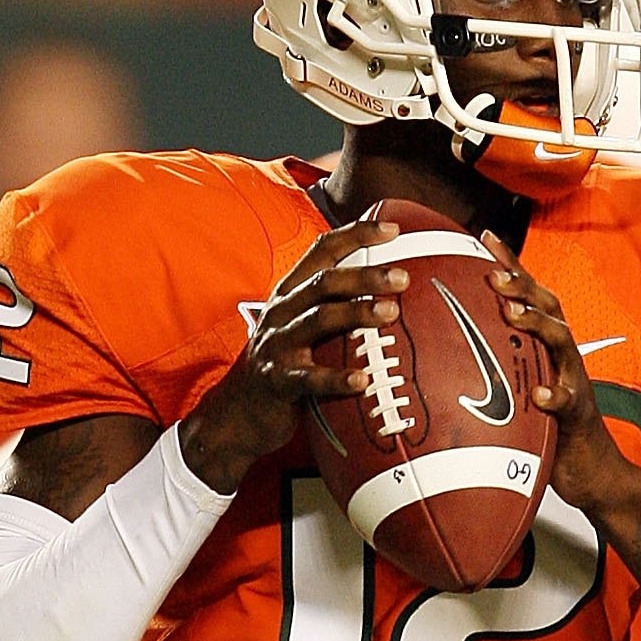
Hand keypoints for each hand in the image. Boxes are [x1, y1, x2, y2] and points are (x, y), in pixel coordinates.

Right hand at [181, 219, 406, 492]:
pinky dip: (336, 379)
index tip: (393, 228)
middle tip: (402, 276)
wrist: (238, 411)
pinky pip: (308, 379)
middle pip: (325, 281)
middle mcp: (282, 312)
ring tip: (390, 311)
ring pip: (318, 319)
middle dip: (365, 274)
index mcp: (291, 293)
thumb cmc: (283, 365)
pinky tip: (362, 380)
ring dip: (356, 312)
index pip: (323, 251)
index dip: (357, 234)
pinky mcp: (277, 381)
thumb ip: (333, 306)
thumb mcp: (302, 326)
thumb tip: (390, 293)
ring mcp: (278, 345)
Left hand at [481, 242, 633, 527]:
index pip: (530, 293)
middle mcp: (563, 354)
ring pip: (560, 343)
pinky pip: (567, 401)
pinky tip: (540, 393)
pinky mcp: (577, 414)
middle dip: (523, 286)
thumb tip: (449, 343)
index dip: (511, 263)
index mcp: (546, 343)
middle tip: (494, 273)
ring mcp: (573, 380)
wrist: (589, 468)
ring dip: (536, 325)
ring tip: (512, 314)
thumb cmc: (547, 425)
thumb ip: (496, 361)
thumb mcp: (518, 384)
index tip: (485, 237)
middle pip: (548, 306)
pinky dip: (554, 395)